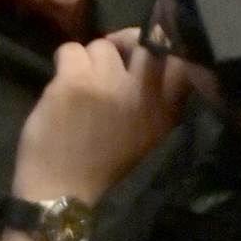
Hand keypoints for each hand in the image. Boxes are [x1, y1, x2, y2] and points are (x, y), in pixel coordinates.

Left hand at [13, 25, 190, 203]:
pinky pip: (69, 50)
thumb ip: (156, 101)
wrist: (63, 198)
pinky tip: (61, 89)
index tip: (146, 51)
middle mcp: (142, 93)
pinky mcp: (73, 82)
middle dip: (125, 42)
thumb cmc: (105, 171)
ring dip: (88, 63)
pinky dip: (63, 65)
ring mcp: (107, 85)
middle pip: (141, 42)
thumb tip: (143, 58)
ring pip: (99, 47)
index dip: (162, 45)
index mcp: (164, 112)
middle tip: (110, 58)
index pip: (179, 60)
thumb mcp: (149, 138)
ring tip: (80, 88)